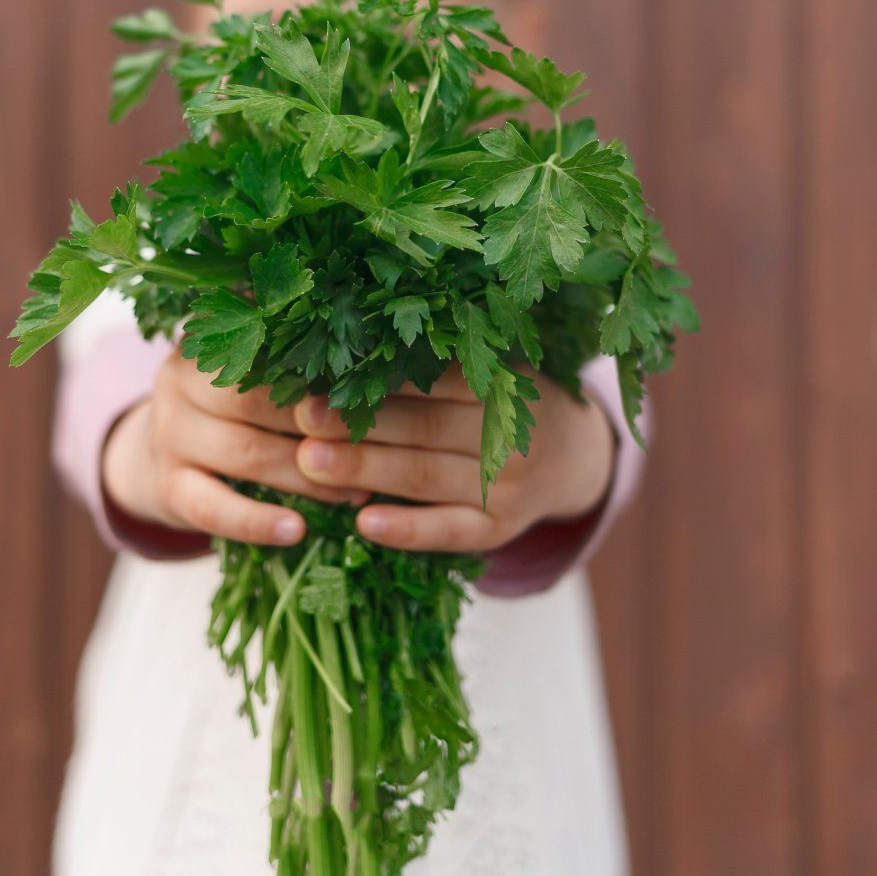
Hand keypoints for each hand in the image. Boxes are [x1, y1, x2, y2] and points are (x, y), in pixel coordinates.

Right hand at [101, 352, 366, 546]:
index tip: (370, 388)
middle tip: (373, 443)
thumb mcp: (248, 372)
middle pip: (257, 399)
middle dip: (319, 424)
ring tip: (356, 492)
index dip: (321, 372)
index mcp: (211, 342)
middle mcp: (181, 381)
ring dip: (307, 477)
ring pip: (247, 454)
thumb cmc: (230, 407)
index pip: (271, 350)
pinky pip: (215, 508)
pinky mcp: (168, 488)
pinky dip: (258, 522)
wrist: (157, 454)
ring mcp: (170, 436)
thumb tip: (370, 342)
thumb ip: (291, 355)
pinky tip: (296, 531)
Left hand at [291, 366, 614, 552]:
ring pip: (426, 478)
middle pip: (425, 428)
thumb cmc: (504, 403)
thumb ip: (435, 363)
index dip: (380, 380)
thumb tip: (349, 344)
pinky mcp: (499, 530)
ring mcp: (507, 487)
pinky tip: (363, 525)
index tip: (324, 377)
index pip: (436, 381)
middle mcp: (510, 435)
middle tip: (303, 419)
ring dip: (366, 471)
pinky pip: (448, 532)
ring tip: (309, 464)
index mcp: (503, 384)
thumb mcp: (488, 372)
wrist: (573, 457)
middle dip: (360, 424)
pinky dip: (406, 529)